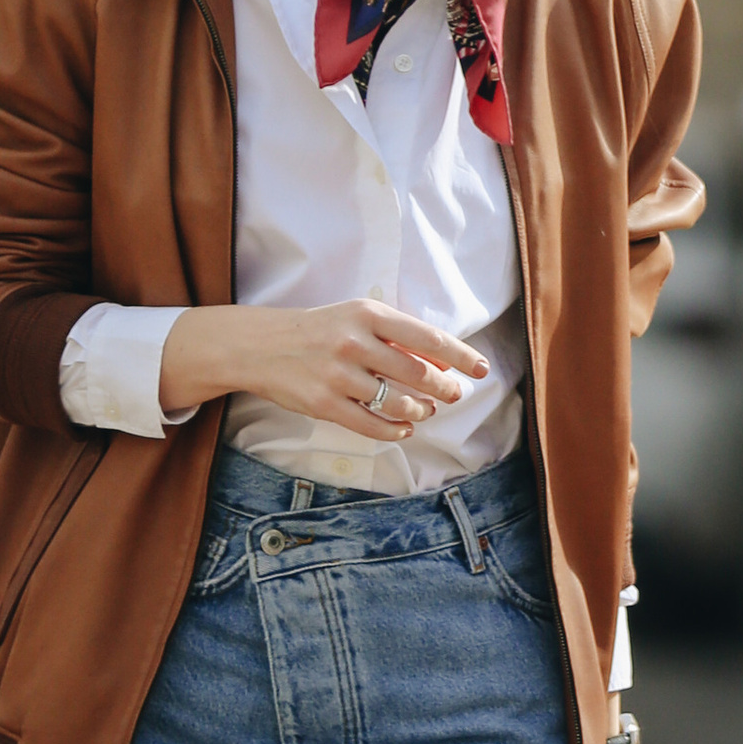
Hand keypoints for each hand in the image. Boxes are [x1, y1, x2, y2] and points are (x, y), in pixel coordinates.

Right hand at [157, 296, 487, 433]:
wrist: (261, 345)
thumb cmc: (319, 329)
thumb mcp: (357, 318)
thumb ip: (398, 336)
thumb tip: (444, 362)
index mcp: (367, 314)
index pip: (427, 337)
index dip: (461, 356)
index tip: (481, 369)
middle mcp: (354, 342)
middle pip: (417, 373)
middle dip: (443, 388)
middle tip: (453, 395)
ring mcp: (338, 375)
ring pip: (397, 403)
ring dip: (419, 411)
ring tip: (425, 411)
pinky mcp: (324, 404)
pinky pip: (371, 425)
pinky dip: (395, 430)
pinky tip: (404, 428)